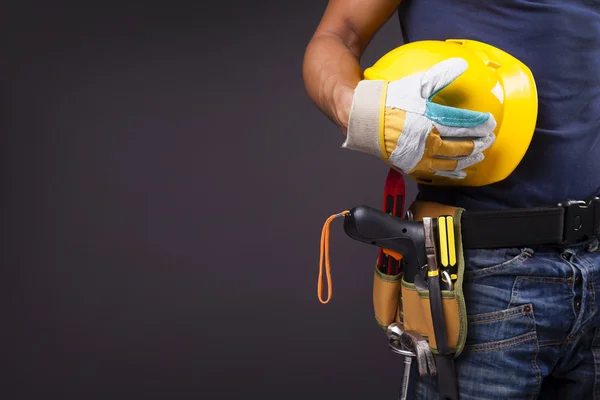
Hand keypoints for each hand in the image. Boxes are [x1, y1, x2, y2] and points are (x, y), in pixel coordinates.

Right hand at [343, 58, 495, 179]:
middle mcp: (431, 140)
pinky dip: (451, 173)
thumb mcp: (416, 85)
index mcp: (433, 119)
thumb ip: (440, 76)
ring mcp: (422, 156)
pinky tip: (460, 172)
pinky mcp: (413, 165)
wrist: (365, 121)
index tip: (490, 123)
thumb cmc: (389, 102)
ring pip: (453, 160)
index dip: (480, 123)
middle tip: (489, 139)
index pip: (465, 123)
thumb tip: (461, 64)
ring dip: (469, 158)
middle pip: (463, 144)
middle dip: (480, 142)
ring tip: (479, 155)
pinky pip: (437, 173)